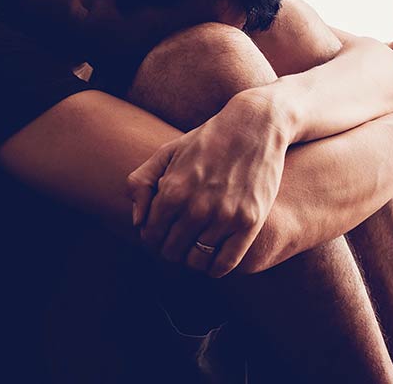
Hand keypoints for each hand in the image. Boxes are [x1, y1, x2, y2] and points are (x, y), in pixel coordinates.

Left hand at [126, 91, 288, 276]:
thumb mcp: (167, 151)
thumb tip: (138, 222)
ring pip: (196, 261)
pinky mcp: (250, 222)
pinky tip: (214, 257)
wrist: (255, 126)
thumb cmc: (207, 139)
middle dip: (171, 248)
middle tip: (180, 238)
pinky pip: (225, 264)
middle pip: (171, 252)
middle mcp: (196, 207)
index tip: (163, 232)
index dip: (153, 238)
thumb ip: (140, 183)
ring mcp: (224, 216)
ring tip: (197, 245)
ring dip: (193, 258)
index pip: (150, 236)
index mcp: (172, 190)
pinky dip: (215, 268)